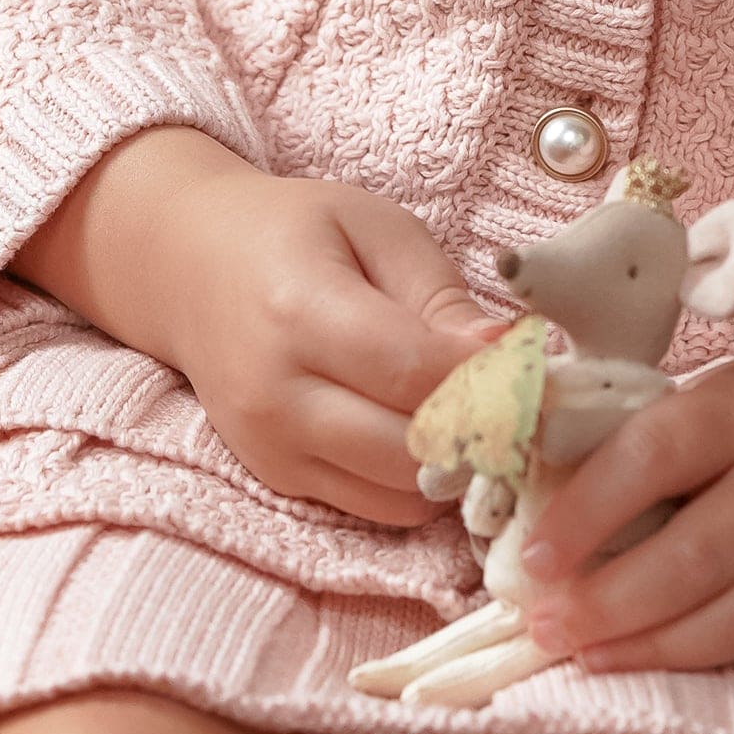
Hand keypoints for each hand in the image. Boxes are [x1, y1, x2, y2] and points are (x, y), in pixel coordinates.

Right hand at [19, 128, 500, 527]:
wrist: (185, 267)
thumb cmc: (293, 233)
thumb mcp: (374, 228)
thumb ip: (440, 296)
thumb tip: (511, 355)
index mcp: (301, 312)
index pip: (419, 374)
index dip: (495, 383)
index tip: (548, 374)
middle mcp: (277, 393)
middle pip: (412, 450)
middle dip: (485, 435)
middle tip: (532, 407)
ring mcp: (270, 446)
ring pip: (399, 495)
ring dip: (456, 469)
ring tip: (487, 421)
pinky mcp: (275, 478)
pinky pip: (372, 506)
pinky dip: (417, 484)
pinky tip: (437, 439)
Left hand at [513, 335, 733, 695]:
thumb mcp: (718, 394)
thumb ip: (642, 443)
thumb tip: (532, 508)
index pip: (653, 458)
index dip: (586, 514)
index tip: (535, 561)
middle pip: (694, 559)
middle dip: (607, 606)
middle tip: (548, 630)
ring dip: (658, 651)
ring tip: (595, 657)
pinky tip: (705, 664)